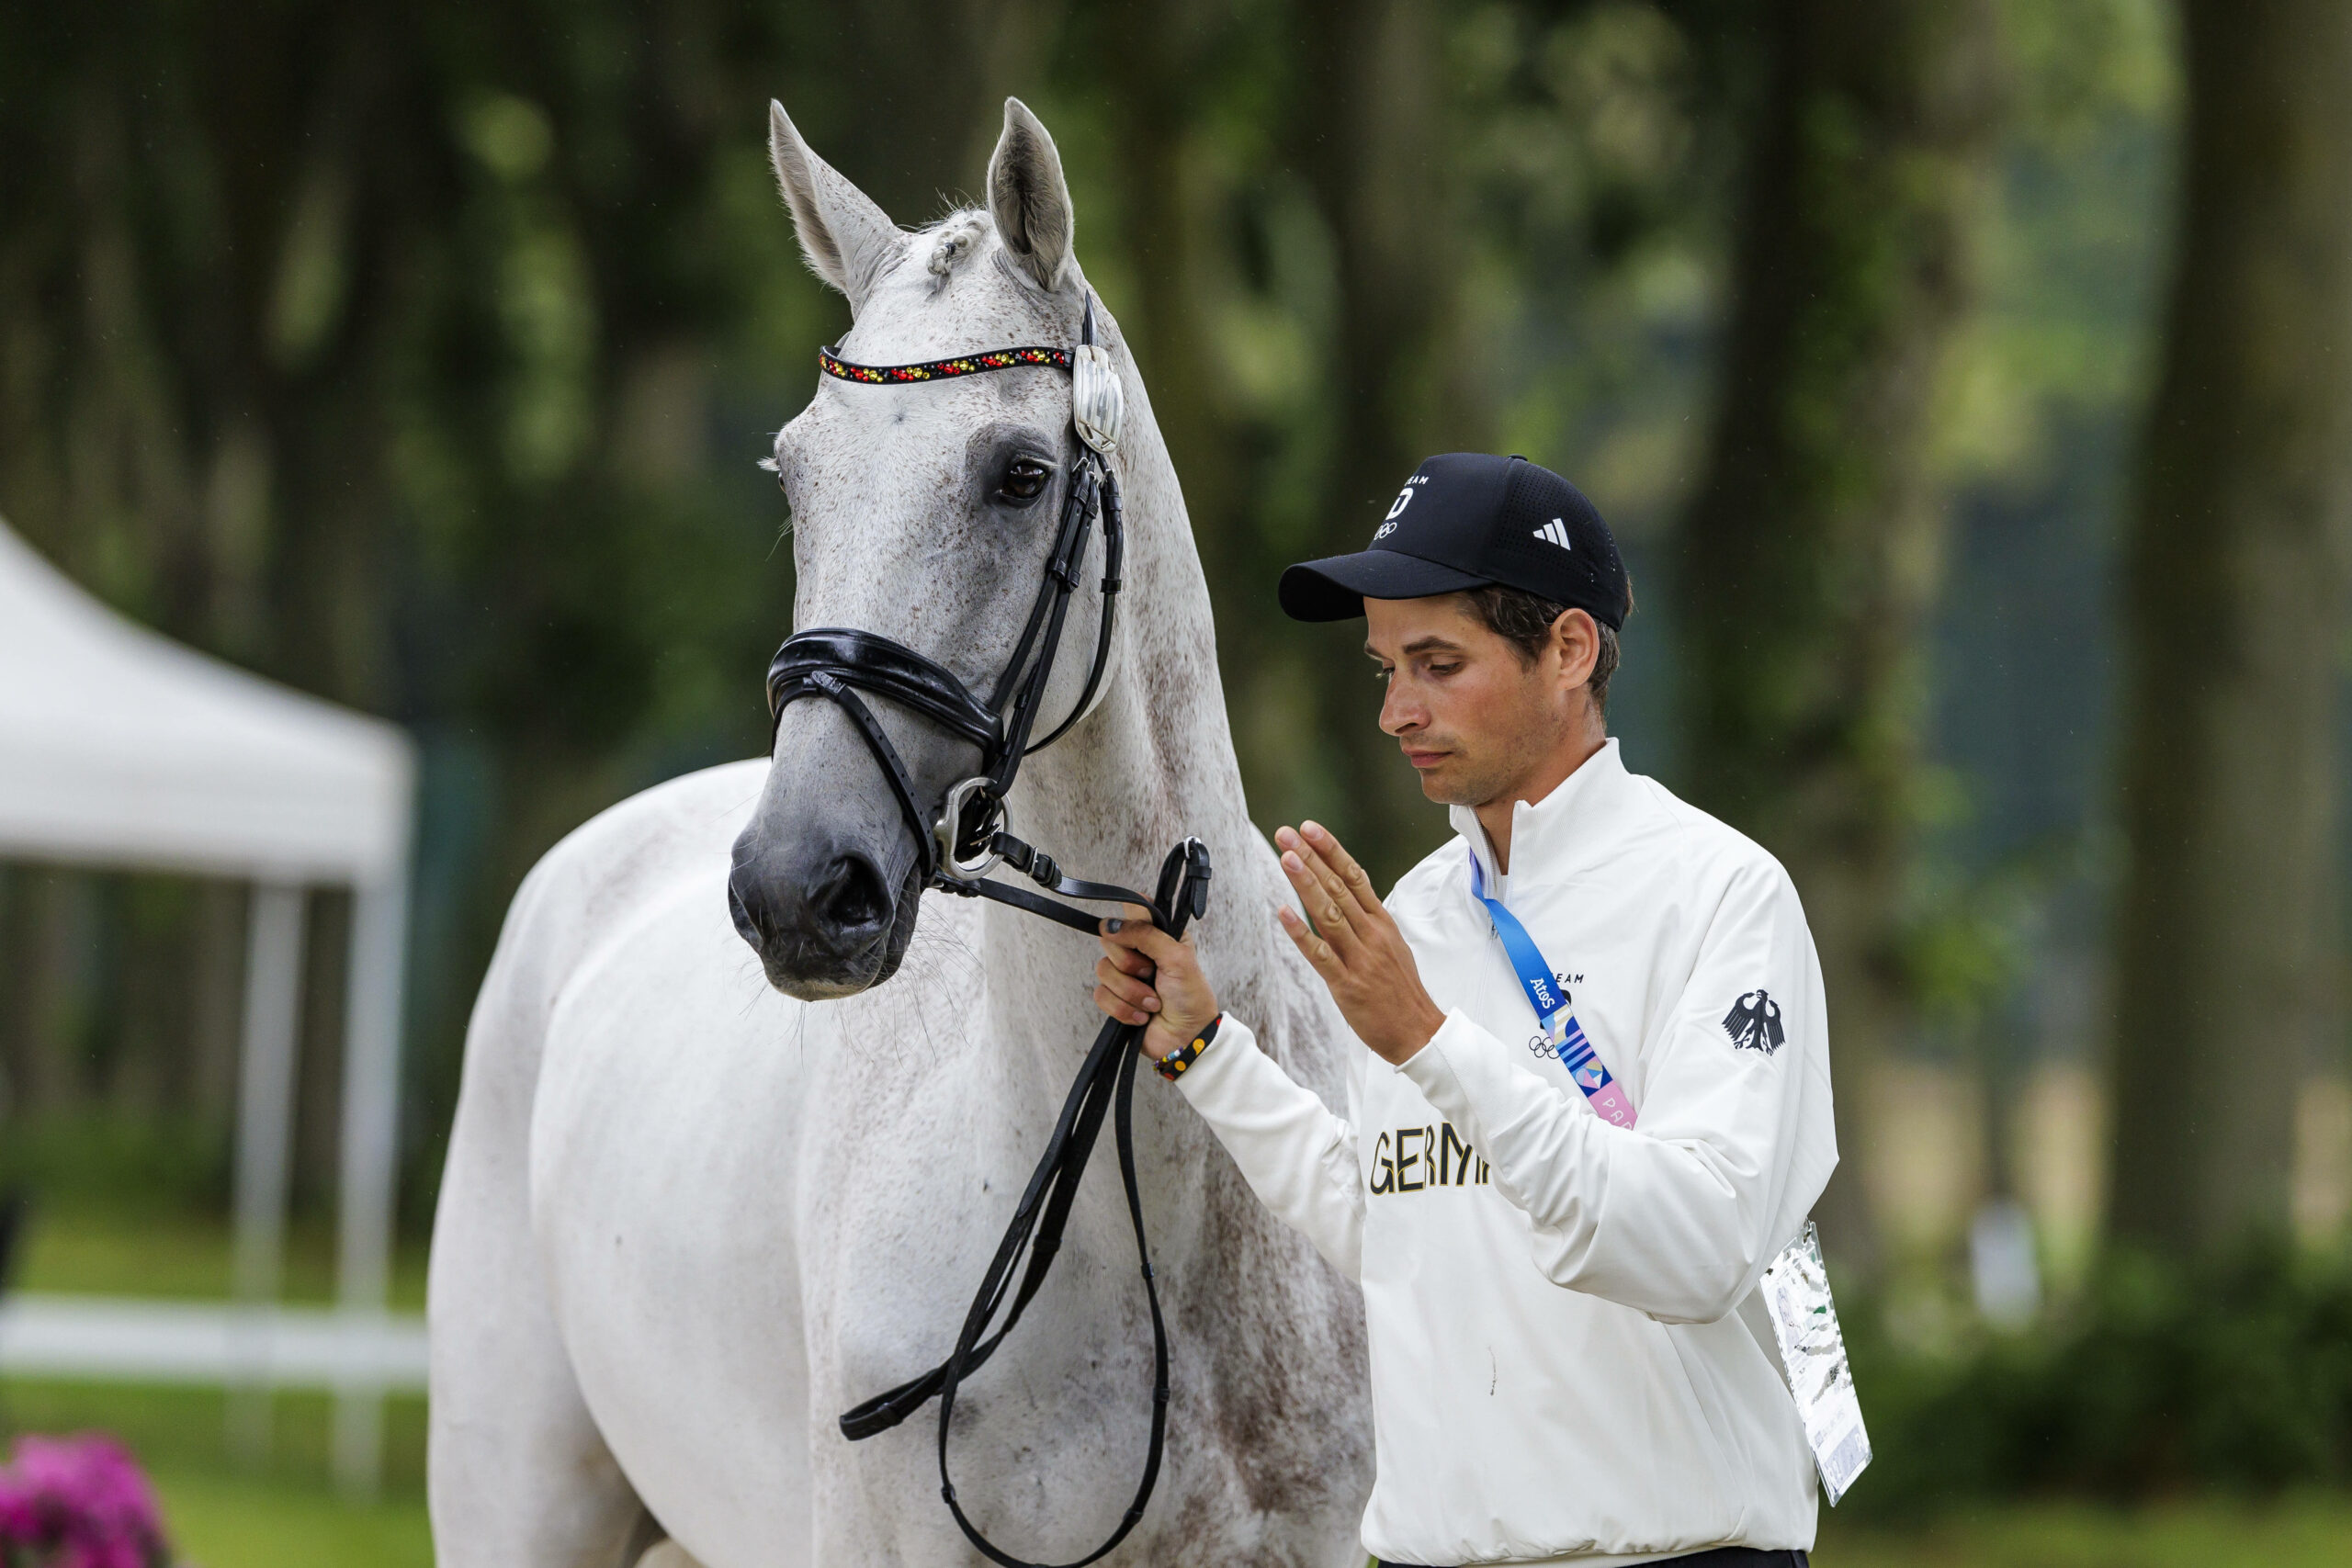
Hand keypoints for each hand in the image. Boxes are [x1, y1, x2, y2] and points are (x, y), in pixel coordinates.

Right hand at [1095, 906, 1220, 1060]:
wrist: (1188, 1039)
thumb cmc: (1191, 998)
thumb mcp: (1177, 957)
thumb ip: (1146, 934)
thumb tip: (1111, 925)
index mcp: (1158, 936)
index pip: (1132, 911)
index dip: (1129, 923)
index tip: (1135, 935)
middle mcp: (1140, 953)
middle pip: (1110, 941)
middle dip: (1131, 964)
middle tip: (1151, 975)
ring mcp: (1126, 977)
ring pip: (1103, 970)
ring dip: (1131, 992)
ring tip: (1152, 1002)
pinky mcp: (1116, 1000)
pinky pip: (1101, 996)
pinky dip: (1124, 1009)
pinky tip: (1142, 1016)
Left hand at [1274, 822, 1446, 1064]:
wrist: (1419, 1032)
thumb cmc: (1401, 990)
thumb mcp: (1393, 945)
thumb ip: (1369, 921)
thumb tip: (1347, 896)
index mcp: (1382, 922)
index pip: (1355, 876)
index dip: (1331, 850)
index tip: (1310, 828)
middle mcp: (1371, 934)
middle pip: (1339, 887)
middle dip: (1311, 857)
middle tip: (1287, 832)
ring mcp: (1360, 958)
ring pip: (1330, 913)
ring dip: (1307, 884)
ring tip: (1287, 858)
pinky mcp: (1348, 985)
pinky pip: (1321, 955)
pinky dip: (1302, 933)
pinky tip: (1283, 913)